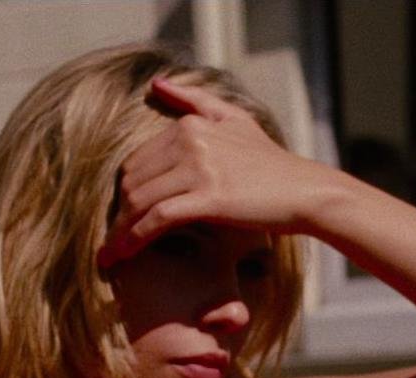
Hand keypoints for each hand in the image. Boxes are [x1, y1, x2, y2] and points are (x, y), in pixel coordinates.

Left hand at [98, 78, 331, 267]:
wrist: (305, 191)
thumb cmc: (271, 163)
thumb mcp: (236, 120)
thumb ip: (196, 101)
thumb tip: (157, 83)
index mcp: (190, 125)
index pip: (137, 161)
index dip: (126, 192)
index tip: (123, 216)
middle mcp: (191, 140)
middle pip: (133, 181)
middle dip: (119, 213)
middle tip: (111, 240)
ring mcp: (199, 168)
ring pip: (140, 201)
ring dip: (120, 231)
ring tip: (110, 254)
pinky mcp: (208, 198)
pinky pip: (157, 219)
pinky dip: (135, 239)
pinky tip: (125, 255)